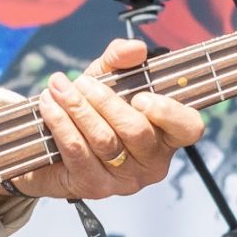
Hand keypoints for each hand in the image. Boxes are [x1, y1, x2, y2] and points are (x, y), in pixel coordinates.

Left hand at [14, 38, 201, 201]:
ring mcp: (124, 180)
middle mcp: (152, 162)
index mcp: (167, 134)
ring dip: (77, 108)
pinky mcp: (94, 187)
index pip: (188, 128)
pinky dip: (60, 123)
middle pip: (136, 131)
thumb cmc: (91, 109)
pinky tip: (49, 105)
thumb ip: (120, 59)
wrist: (50, 143)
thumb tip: (134, 48)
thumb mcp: (106, 78)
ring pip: (104, 140)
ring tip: (58, 87)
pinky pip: (77, 152)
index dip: (168, 113)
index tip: (140, 96)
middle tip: (81, 82)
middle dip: (105, 101)